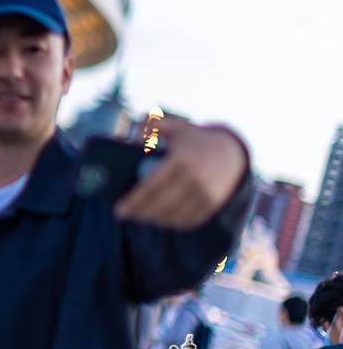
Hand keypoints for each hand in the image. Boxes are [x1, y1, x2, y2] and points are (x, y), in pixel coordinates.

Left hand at [114, 119, 247, 229]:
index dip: (133, 201)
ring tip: (139, 215)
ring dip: (153, 219)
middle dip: (139, 213)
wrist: (230, 152)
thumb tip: (132, 140)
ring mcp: (207, 194)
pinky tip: (159, 218)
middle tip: (125, 214)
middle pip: (160, 205)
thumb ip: (150, 127)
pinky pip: (188, 221)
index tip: (118, 210)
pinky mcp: (213, 205)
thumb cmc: (191, 140)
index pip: (151, 187)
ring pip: (173, 216)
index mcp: (181, 160)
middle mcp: (196, 179)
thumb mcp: (172, 126)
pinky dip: (171, 222)